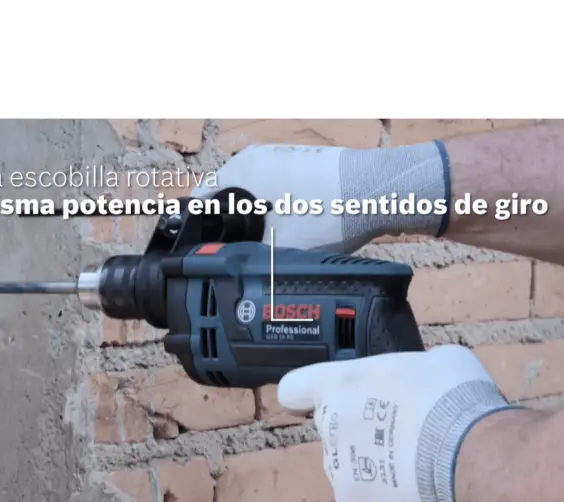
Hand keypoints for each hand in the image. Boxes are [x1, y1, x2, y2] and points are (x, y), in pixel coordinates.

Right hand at [191, 142, 449, 252]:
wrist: (379, 191)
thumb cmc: (328, 213)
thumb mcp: (280, 246)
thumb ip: (247, 255)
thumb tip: (232, 267)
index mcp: (242, 171)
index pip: (202, 198)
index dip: (199, 225)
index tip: (201, 245)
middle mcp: (257, 157)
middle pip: (227, 196)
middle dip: (227, 223)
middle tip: (231, 249)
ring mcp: (282, 158)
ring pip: (253, 193)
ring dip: (252, 216)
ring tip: (260, 242)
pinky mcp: (303, 165)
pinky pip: (275, 188)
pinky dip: (273, 208)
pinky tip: (285, 227)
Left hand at [278, 345, 516, 501]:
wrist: (475, 453)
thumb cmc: (455, 400)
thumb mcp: (436, 360)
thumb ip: (411, 367)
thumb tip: (422, 375)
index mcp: (341, 385)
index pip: (294, 388)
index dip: (303, 393)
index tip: (312, 400)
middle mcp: (332, 426)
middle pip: (332, 430)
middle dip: (357, 431)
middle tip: (398, 431)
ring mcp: (340, 469)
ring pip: (348, 467)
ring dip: (372, 466)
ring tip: (415, 463)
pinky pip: (365, 499)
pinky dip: (385, 497)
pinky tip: (416, 488)